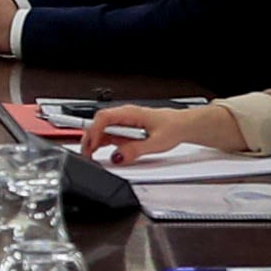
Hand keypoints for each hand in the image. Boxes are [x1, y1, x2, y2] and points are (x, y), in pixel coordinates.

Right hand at [86, 103, 243, 163]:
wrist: (184, 126)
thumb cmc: (174, 127)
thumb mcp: (156, 143)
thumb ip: (135, 150)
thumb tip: (118, 156)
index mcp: (131, 113)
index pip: (104, 118)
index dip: (95, 132)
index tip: (93, 146)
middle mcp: (125, 115)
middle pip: (99, 123)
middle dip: (90, 138)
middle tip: (87, 154)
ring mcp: (125, 121)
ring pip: (102, 129)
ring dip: (95, 141)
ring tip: (91, 155)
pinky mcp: (127, 129)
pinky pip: (110, 134)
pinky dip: (103, 143)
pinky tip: (102, 151)